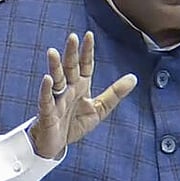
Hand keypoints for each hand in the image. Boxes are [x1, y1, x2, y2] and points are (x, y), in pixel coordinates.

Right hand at [29, 32, 136, 158]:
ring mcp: (57, 100)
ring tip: (52, 52)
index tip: (89, 35)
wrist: (56, 145)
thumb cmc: (74, 124)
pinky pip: (46, 100)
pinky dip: (46, 90)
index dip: (87, 51)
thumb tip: (133, 78)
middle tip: (72, 37)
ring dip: (54, 66)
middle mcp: (68, 89)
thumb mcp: (99, 109)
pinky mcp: (47, 113)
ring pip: (56, 80)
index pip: (84, 65)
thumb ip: (115, 94)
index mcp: (80, 86)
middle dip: (71, 53)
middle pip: (69, 68)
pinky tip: (47, 79)